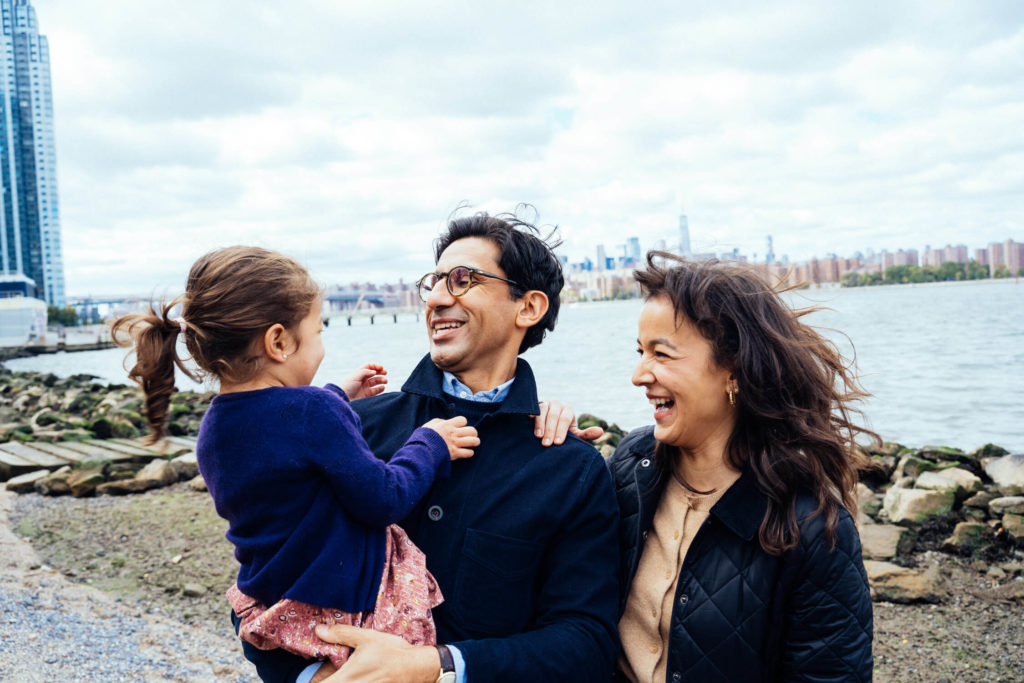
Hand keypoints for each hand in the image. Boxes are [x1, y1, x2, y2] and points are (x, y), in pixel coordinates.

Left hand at [315, 624, 439, 682]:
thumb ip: (342, 635)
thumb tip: (319, 630)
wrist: (416, 667)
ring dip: (338, 681)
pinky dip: (350, 682)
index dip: (313, 681)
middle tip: (326, 674)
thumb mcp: (367, 638)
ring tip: (342, 674)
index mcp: (346, 679)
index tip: (314, 676)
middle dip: (325, 681)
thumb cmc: (392, 652)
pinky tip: (355, 676)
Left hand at [341, 363, 387, 399]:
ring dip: (382, 380)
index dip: (375, 366)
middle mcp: (363, 379)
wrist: (345, 399)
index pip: (369, 366)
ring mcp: (365, 386)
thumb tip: (374, 372)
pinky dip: (380, 388)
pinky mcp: (367, 394)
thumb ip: (365, 372)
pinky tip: (383, 387)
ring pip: (376, 381)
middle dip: (380, 372)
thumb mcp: (355, 376)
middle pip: (374, 373)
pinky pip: (376, 390)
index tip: (381, 367)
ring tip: (385, 381)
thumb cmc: (348, 386)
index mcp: (359, 373)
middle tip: (385, 372)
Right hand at [423, 415, 478, 459]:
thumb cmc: (423, 437)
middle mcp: (453, 433)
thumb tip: (445, 421)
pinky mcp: (455, 453)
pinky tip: (466, 452)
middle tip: (469, 436)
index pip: (463, 420)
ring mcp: (455, 443)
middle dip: (472, 433)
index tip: (459, 428)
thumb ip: (440, 422)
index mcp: (448, 425)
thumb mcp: (430, 425)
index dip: (462, 424)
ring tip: (472, 443)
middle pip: (472, 430)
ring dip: (474, 442)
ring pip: (474, 441)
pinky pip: (469, 453)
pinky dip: (469, 453)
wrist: (420, 449)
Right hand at [532, 399, 603, 445]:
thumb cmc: (562, 432)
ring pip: (542, 410)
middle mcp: (557, 404)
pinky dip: (531, 413)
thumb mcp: (574, 434)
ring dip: (540, 424)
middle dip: (550, 430)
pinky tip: (528, 420)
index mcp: (568, 410)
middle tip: (547, 444)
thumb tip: (601, 431)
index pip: (565, 419)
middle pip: (554, 415)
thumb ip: (586, 434)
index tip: (557, 443)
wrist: (547, 426)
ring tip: (538, 436)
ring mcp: (545, 403)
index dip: (562, 431)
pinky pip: (532, 407)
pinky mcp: (534, 405)